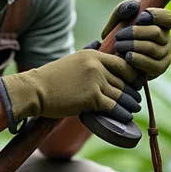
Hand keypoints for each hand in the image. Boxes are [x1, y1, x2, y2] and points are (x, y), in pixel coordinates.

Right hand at [0, 50, 141, 132]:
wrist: (35, 90)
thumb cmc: (52, 79)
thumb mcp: (73, 61)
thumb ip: (90, 61)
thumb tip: (101, 61)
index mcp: (93, 55)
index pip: (122, 63)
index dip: (131, 74)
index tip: (133, 83)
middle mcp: (96, 66)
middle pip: (124, 80)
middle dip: (132, 91)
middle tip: (135, 99)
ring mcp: (95, 81)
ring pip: (121, 94)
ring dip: (130, 103)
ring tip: (134, 108)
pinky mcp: (92, 98)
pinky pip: (113, 106)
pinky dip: (121, 112)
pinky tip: (126, 116)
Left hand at [89, 0, 170, 79]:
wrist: (114, 60)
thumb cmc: (119, 36)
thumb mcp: (117, 20)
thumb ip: (123, 9)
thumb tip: (135, 6)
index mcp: (160, 24)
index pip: (167, 17)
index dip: (155, 16)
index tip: (139, 18)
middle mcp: (166, 38)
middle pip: (156, 33)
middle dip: (135, 33)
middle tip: (118, 36)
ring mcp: (165, 54)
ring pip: (153, 48)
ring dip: (133, 46)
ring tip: (118, 46)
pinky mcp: (160, 68)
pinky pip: (154, 65)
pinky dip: (139, 60)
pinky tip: (127, 57)